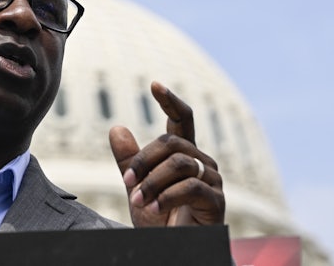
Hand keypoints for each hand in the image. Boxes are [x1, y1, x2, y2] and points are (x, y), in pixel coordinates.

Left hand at [108, 81, 224, 226]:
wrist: (173, 251)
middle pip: (171, 142)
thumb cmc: (159, 220)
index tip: (154, 84)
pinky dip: (167, 196)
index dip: (170, 101)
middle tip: (127, 181)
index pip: (181, 120)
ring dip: (153, 181)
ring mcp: (212, 180)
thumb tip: (116, 128)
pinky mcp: (217, 201)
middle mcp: (201, 162)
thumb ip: (128, 160)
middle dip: (143, 159)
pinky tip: (155, 208)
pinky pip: (191, 187)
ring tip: (139, 200)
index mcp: (183, 155)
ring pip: (179, 163)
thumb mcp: (137, 187)